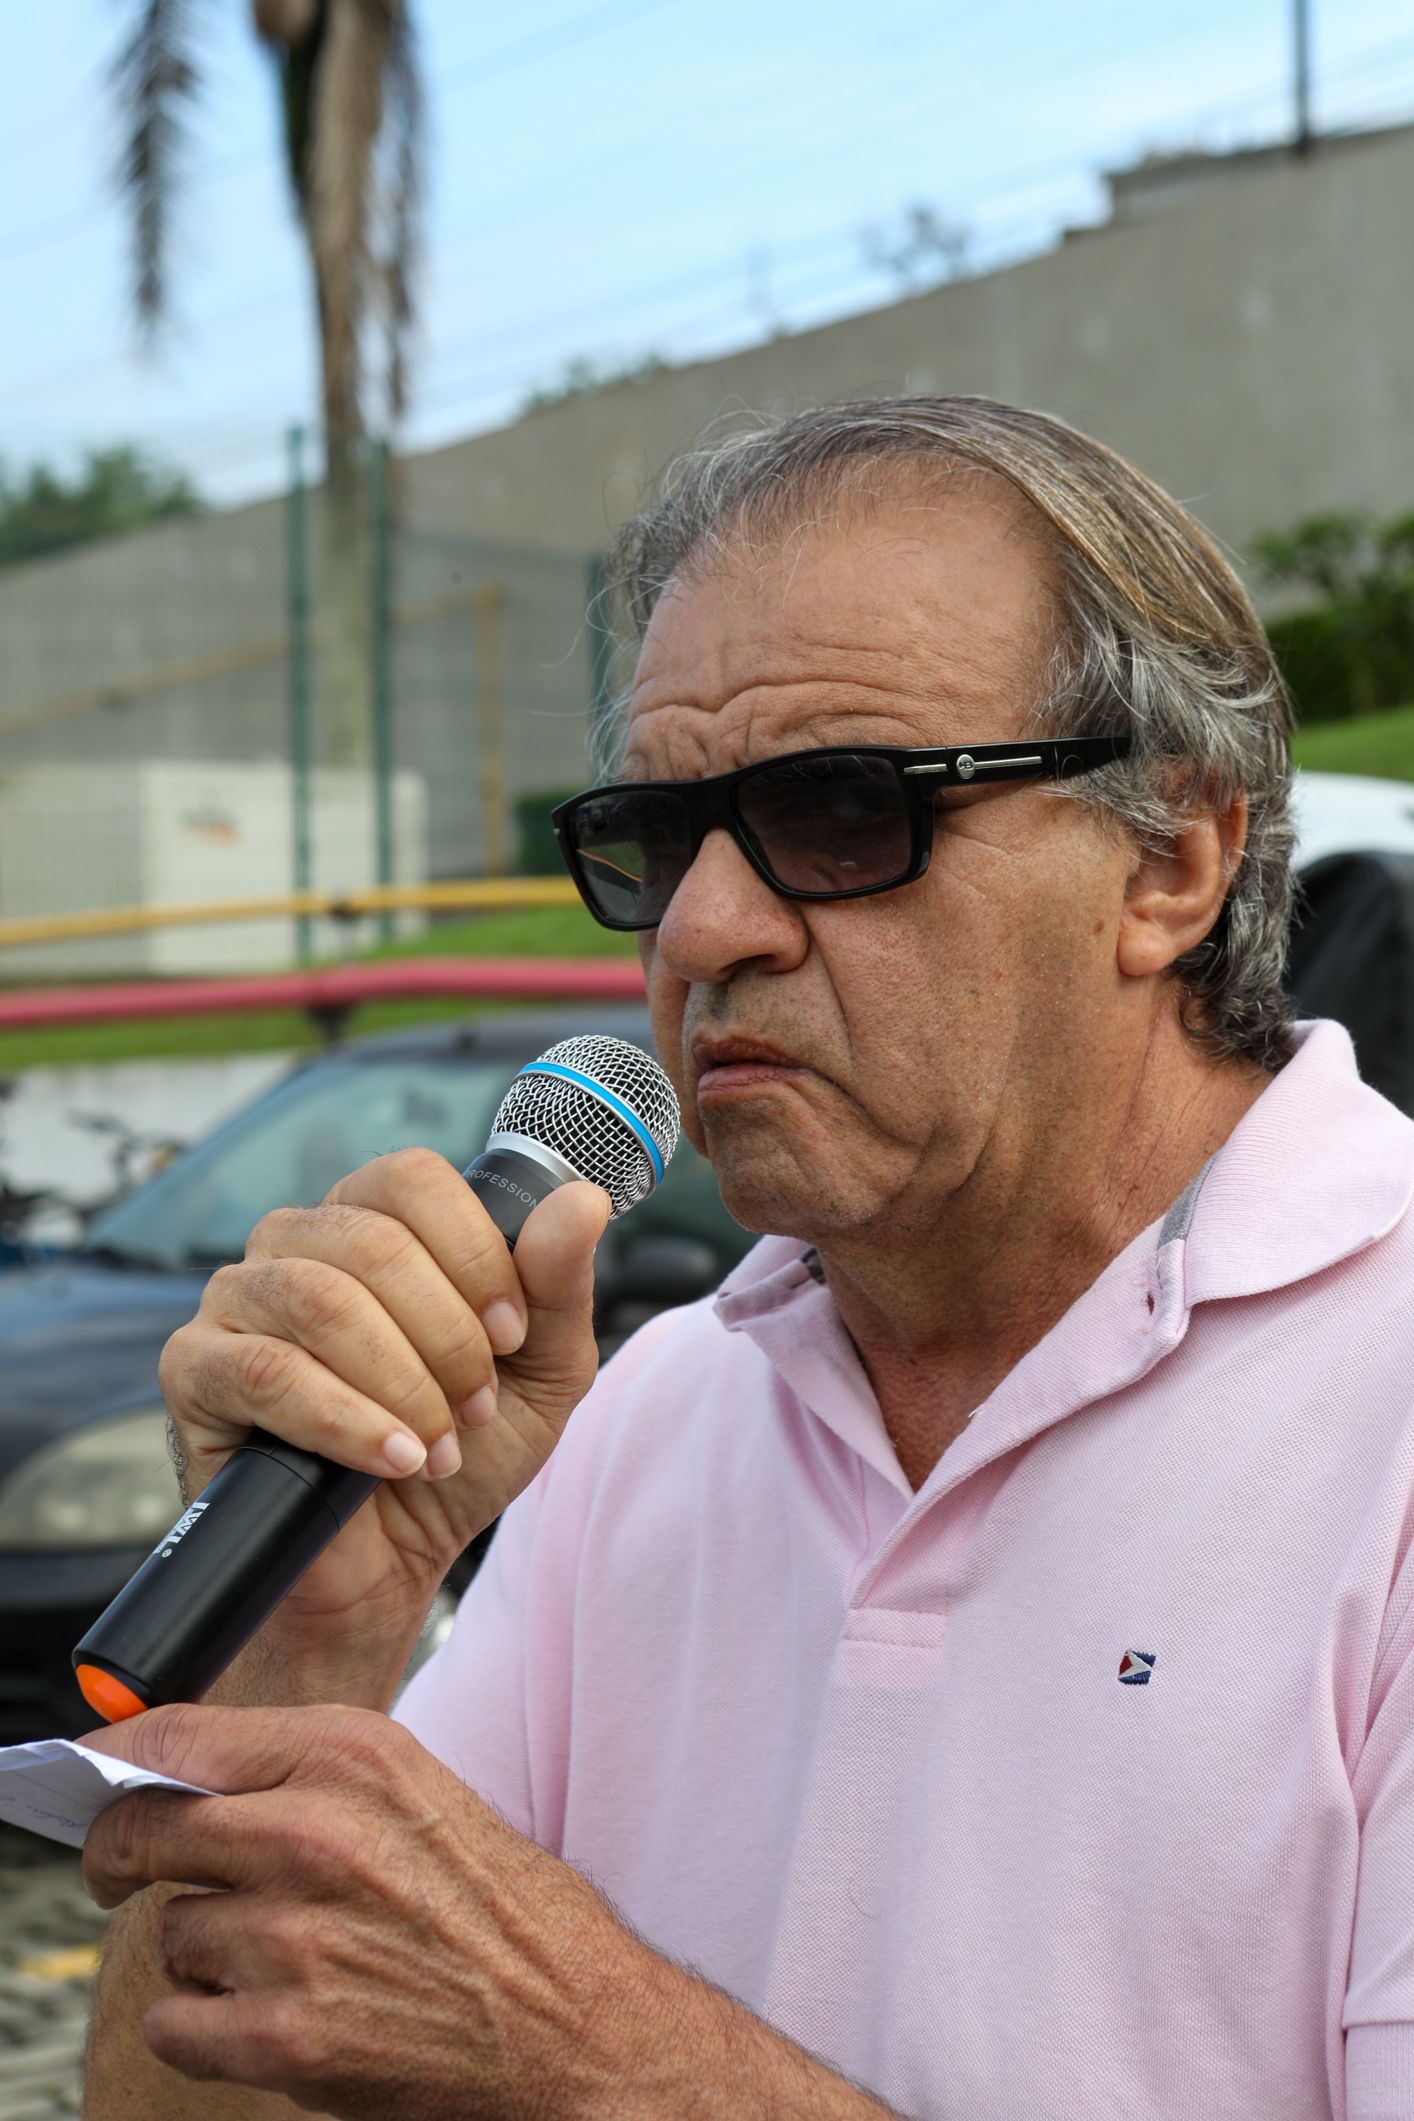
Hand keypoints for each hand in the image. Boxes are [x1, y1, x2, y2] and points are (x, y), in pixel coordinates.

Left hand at [81, 1707, 902, 2120]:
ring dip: (204, 1950)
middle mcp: (315, 1832)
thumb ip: (295, 1767)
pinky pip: (175, 2022)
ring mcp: (296, 1937)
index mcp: (351, 1753)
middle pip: (141, 1828)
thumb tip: (172, 1766)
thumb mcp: (409, 1787)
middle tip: (132, 1873)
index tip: (99, 1778)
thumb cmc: (495, 1904)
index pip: (175, 1735)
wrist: (571, 2021)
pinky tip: (272, 2013)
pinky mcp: (285, 2035)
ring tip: (285, 1956)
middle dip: (123, 1854)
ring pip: (168, 1933)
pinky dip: (206, 2027)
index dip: (118, 1761)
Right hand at [157, 1151, 609, 1691]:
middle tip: (474, 1409)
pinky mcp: (197, 1368)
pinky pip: (269, 1372)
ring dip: (403, 1383)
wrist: (391, 1562)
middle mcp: (296, 1240)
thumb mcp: (541, 1374)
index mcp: (373, 1219)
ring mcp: (236, 1298)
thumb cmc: (460, 1452)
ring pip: (323, 1301)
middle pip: (376, 1241)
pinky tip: (391, 1460)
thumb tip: (581, 1200)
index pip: (413, 1178)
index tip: (511, 1335)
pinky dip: (348, 1422)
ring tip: (436, 1445)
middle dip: (447, 1339)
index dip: (475, 1255)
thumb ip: (558, 1287)